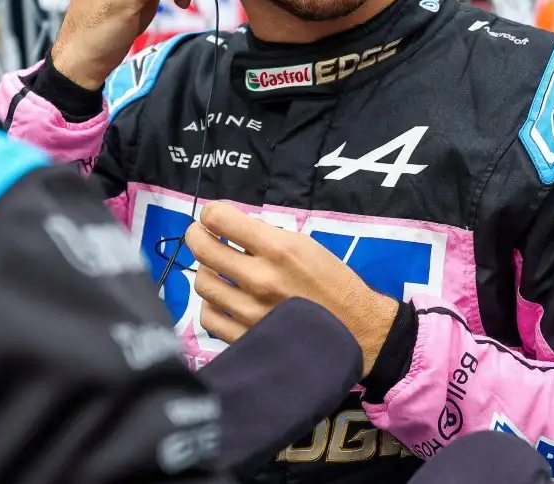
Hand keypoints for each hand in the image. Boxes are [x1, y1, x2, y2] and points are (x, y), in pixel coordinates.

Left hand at [186, 202, 400, 375]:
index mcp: (278, 249)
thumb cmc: (334, 284)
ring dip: (208, 272)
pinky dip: (212, 306)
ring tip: (221, 273)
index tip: (214, 217)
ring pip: (202, 282)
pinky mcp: (246, 339)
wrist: (356, 332)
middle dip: (197, 235)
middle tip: (202, 236)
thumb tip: (232, 228)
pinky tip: (224, 302)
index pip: (219, 218)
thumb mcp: (308, 246)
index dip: (212, 213)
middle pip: (202, 248)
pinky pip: (208, 317)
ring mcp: (249, 312)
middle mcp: (259, 278)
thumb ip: (268, 236)